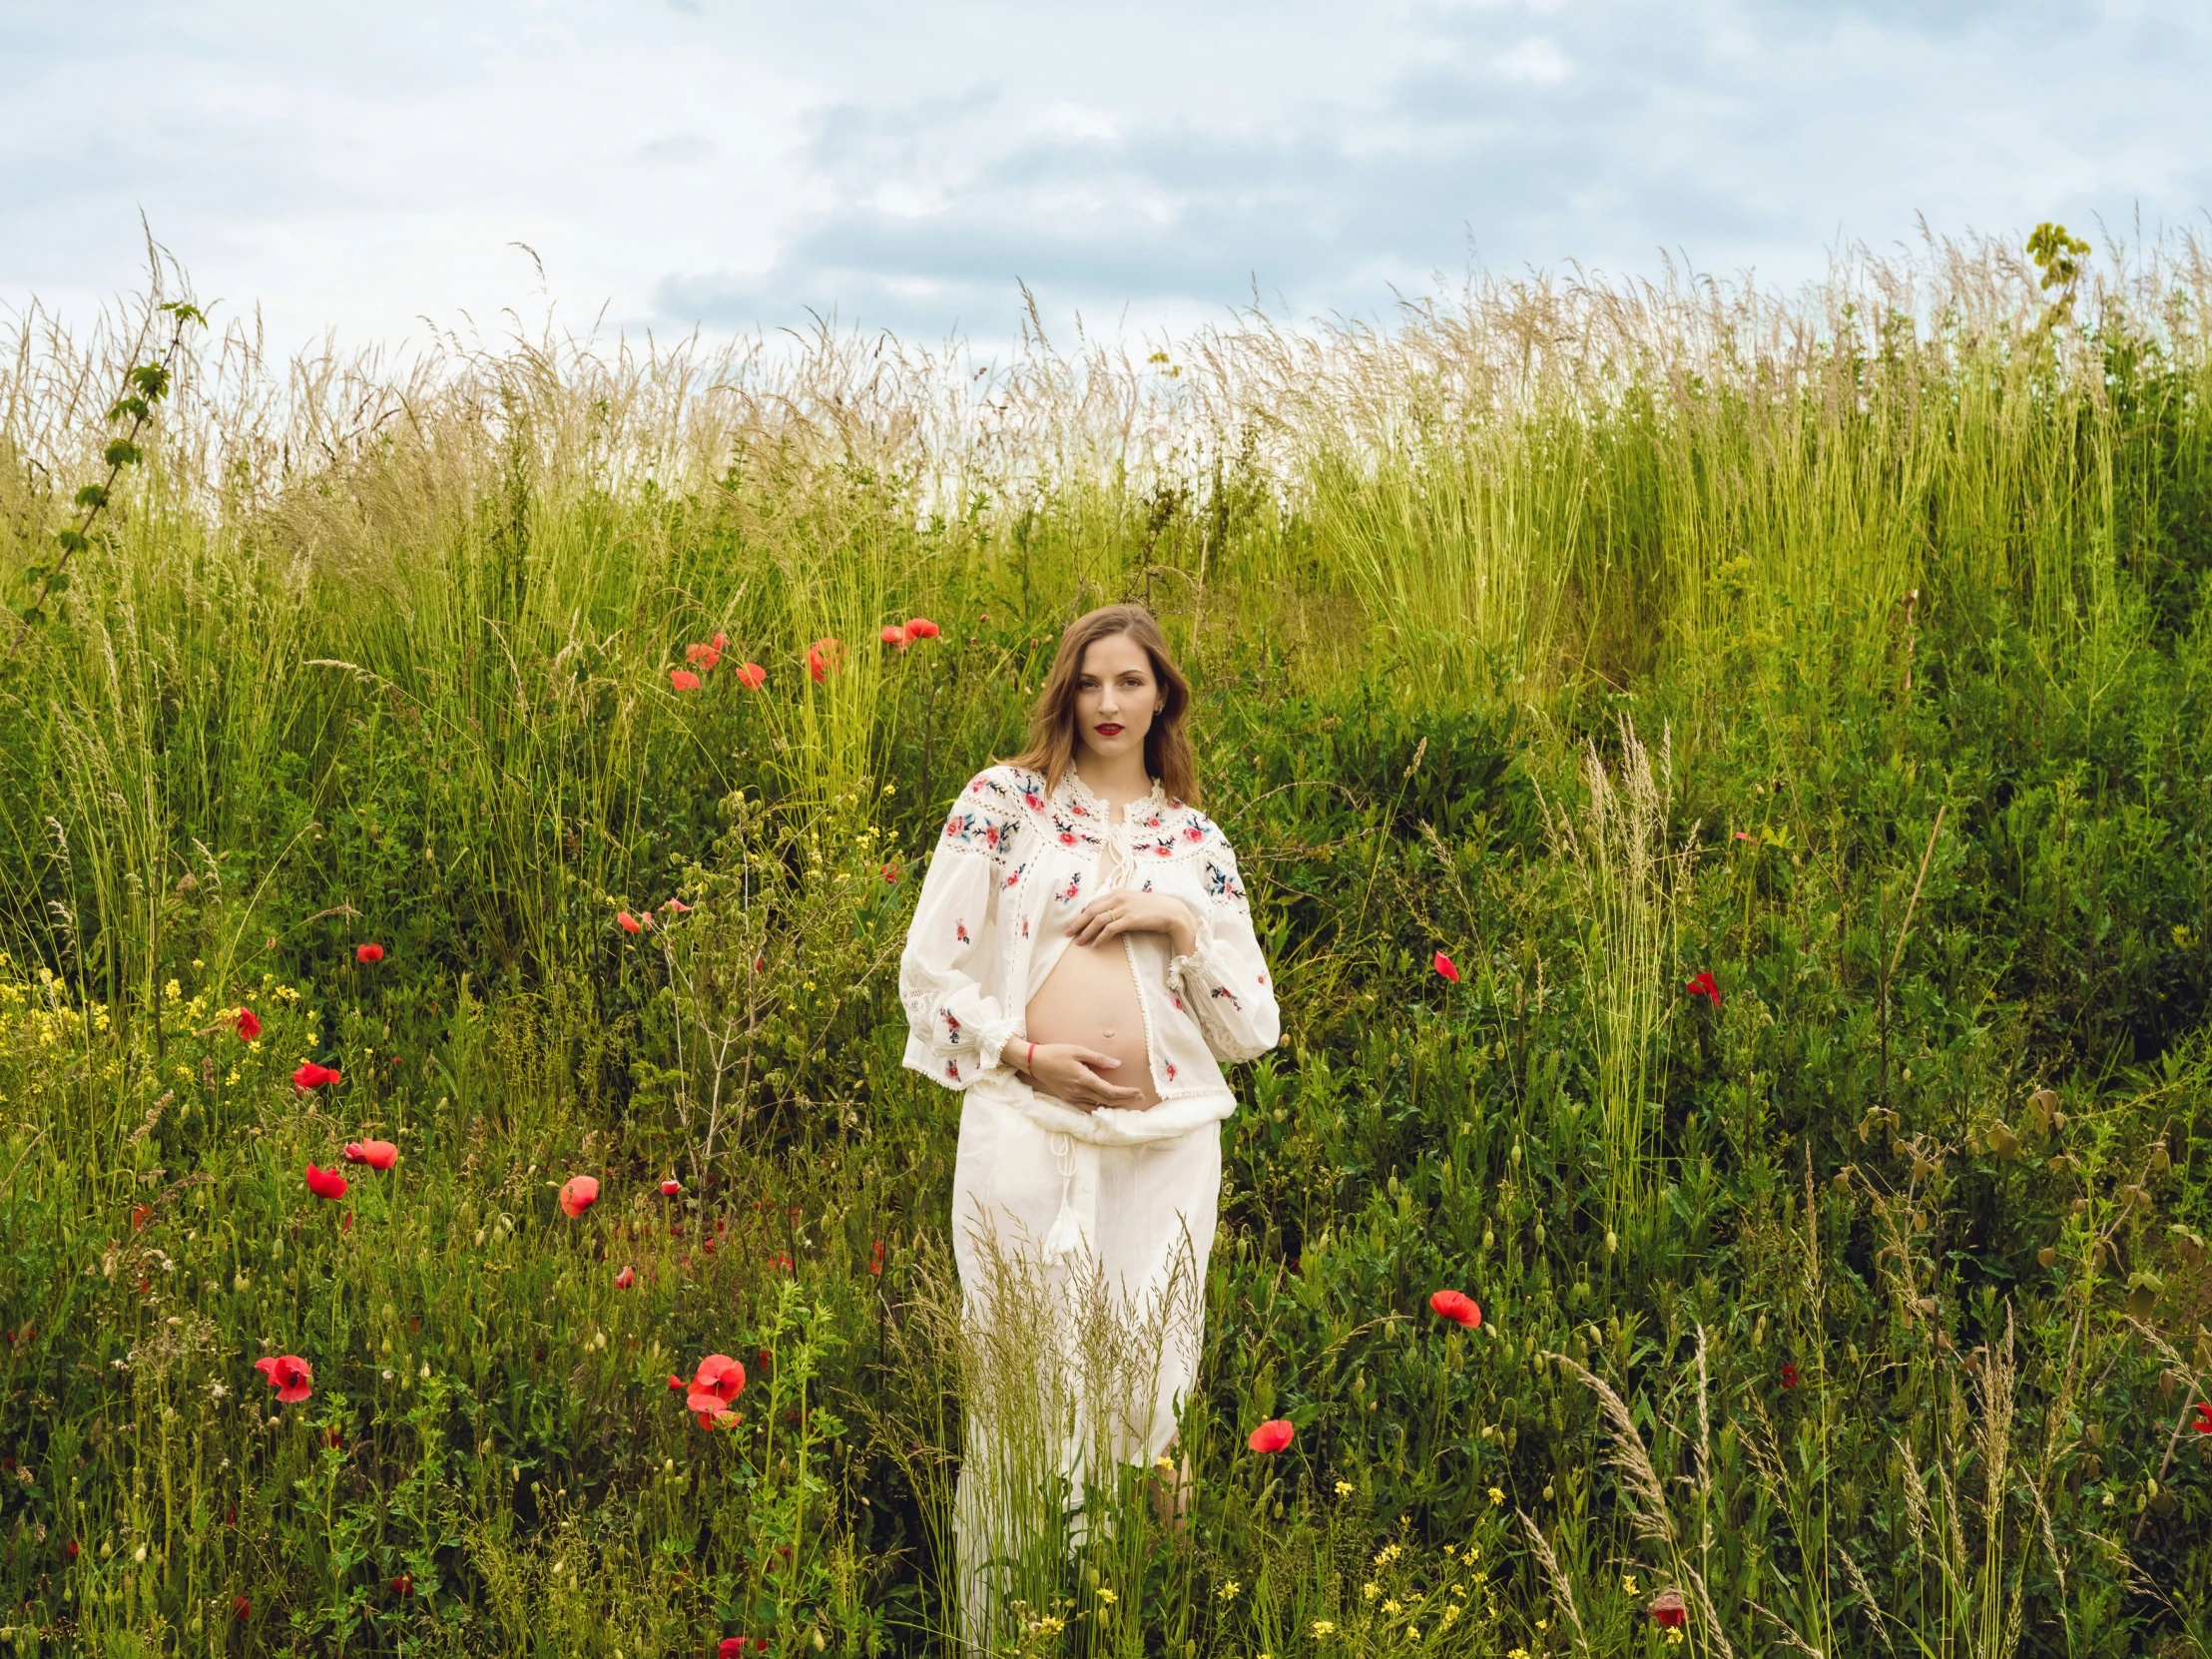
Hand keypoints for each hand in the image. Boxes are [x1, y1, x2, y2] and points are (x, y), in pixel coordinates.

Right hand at [1021, 1042, 1145, 1110]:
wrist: (1035, 1062)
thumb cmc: (1057, 1052)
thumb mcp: (1079, 1051)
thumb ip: (1099, 1059)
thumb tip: (1117, 1064)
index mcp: (1084, 1080)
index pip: (1111, 1092)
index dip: (1126, 1093)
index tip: (1138, 1091)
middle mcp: (1080, 1092)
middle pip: (1108, 1101)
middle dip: (1125, 1100)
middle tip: (1139, 1097)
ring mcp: (1073, 1097)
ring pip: (1098, 1106)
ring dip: (1115, 1105)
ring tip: (1128, 1101)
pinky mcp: (1068, 1099)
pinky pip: (1087, 1107)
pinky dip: (1100, 1107)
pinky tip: (1107, 1105)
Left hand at [1069, 888, 1198, 955]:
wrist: (1172, 911)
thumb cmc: (1153, 908)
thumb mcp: (1133, 901)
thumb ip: (1120, 904)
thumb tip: (1105, 914)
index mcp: (1118, 892)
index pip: (1094, 902)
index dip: (1082, 914)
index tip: (1075, 923)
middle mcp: (1119, 898)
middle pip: (1091, 910)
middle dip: (1078, 922)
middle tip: (1067, 933)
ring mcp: (1124, 908)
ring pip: (1097, 920)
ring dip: (1086, 932)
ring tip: (1078, 941)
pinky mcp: (1130, 919)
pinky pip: (1109, 929)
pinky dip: (1100, 938)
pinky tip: (1095, 945)